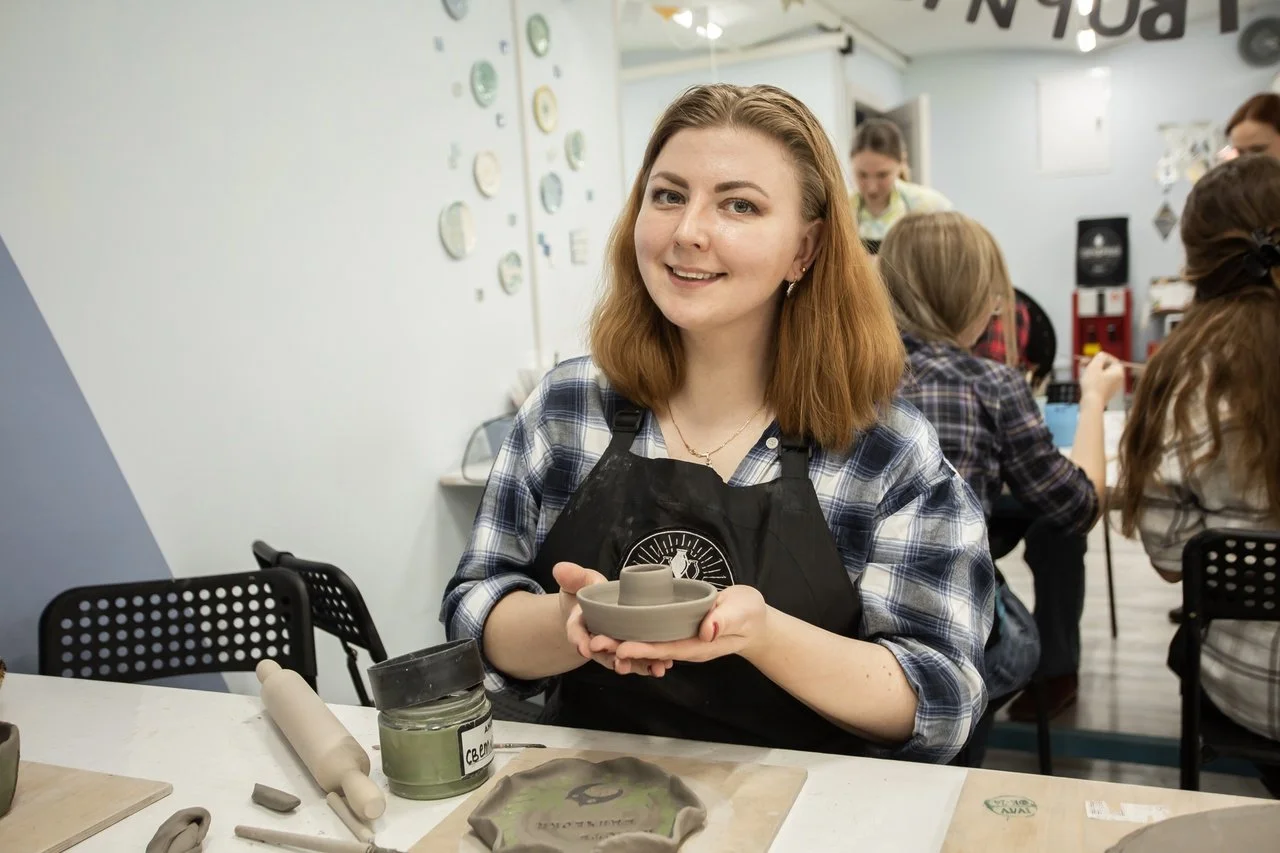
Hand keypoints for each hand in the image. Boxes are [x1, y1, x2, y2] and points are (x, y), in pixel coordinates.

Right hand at [553, 562, 672, 676]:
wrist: (600, 606)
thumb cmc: (590, 592)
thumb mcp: (581, 581)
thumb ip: (573, 576)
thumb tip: (560, 568)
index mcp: (580, 625)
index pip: (576, 634)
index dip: (579, 640)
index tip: (584, 647)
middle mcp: (596, 641)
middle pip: (601, 653)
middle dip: (610, 658)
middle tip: (619, 663)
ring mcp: (613, 648)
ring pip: (621, 660)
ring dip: (635, 666)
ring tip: (649, 669)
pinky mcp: (630, 650)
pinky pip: (638, 660)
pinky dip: (650, 665)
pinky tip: (662, 667)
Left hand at [602, 585, 767, 665]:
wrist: (753, 620)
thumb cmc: (749, 615)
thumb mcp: (741, 612)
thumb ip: (725, 620)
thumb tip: (706, 630)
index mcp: (697, 645)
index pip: (665, 649)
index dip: (642, 649)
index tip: (619, 648)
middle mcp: (684, 646)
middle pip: (649, 650)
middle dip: (622, 647)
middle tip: (593, 642)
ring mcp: (680, 639)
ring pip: (647, 643)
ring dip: (622, 641)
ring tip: (594, 638)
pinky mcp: (677, 629)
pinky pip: (653, 635)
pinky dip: (633, 633)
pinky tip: (614, 628)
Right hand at [1079, 353, 1124, 404]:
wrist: (1092, 403)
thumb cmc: (1093, 385)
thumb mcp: (1095, 366)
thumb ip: (1099, 357)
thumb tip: (1102, 355)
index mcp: (1119, 371)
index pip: (1111, 359)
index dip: (1100, 356)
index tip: (1090, 357)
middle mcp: (1119, 379)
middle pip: (1107, 366)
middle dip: (1094, 364)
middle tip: (1082, 363)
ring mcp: (1114, 387)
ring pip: (1103, 374)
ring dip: (1093, 371)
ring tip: (1083, 371)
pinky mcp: (1107, 393)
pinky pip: (1101, 382)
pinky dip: (1094, 379)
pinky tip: (1086, 381)